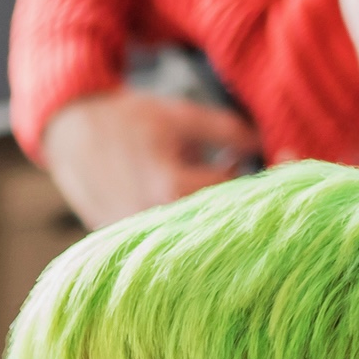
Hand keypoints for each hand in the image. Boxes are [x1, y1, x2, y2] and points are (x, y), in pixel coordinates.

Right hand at [37, 85, 263, 229]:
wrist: (68, 135)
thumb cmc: (126, 121)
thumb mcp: (180, 114)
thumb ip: (229, 130)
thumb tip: (269, 147)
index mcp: (172, 189)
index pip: (239, 196)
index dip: (272, 178)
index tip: (290, 158)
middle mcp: (155, 221)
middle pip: (221, 223)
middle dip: (246, 201)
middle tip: (261, 175)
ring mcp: (137, 238)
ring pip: (196, 235)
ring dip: (216, 215)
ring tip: (218, 187)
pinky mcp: (125, 244)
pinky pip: (170, 240)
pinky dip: (189, 224)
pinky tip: (192, 203)